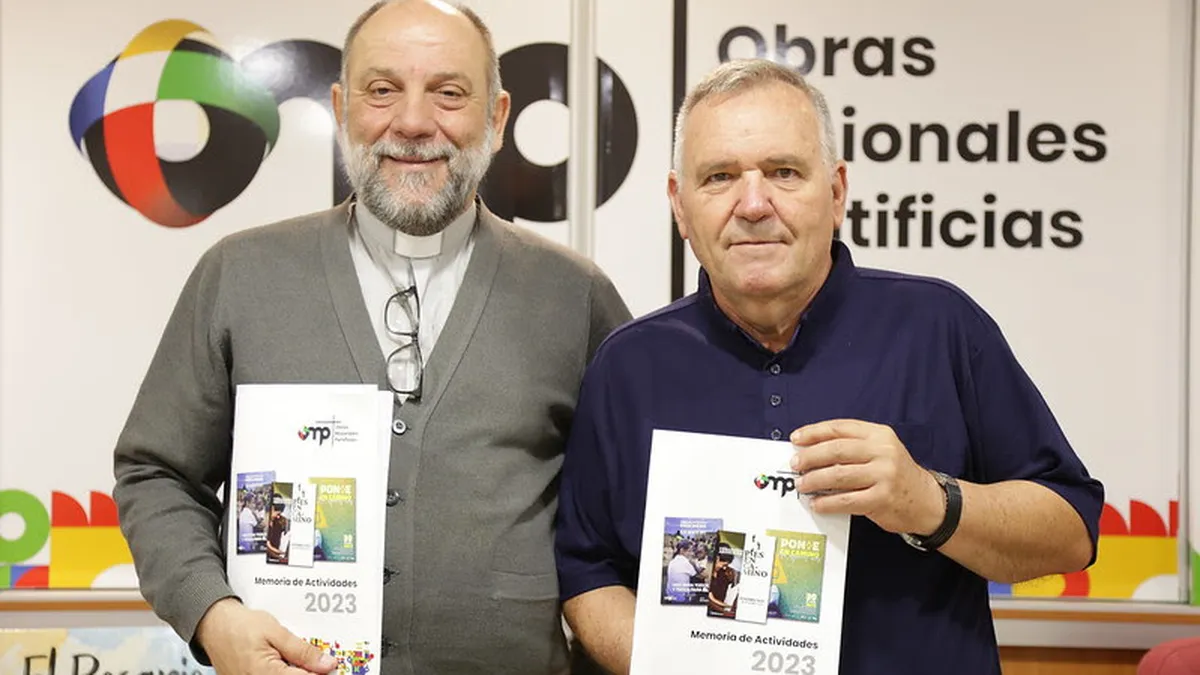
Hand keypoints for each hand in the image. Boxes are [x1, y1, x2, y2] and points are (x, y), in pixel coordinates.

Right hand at [195, 598, 336, 674]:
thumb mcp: (276, 632)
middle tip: (318, 660)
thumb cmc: (240, 625)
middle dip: (308, 671)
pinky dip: (283, 671)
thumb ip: (302, 651)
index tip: (332, 665)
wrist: (213, 624)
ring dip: (295, 670)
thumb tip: (326, 664)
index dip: (321, 672)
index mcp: (266, 674)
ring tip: (297, 657)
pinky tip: (286, 662)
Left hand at [789, 419, 943, 534]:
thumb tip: (810, 448)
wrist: (927, 500)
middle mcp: (883, 452)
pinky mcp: (882, 499)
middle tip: (795, 464)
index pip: (840, 428)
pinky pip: (846, 500)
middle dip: (810, 457)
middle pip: (836, 450)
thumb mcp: (881, 450)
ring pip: (838, 475)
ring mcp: (884, 475)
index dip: (814, 432)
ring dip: (814, 480)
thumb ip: (852, 445)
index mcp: (879, 434)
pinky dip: (827, 503)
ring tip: (802, 484)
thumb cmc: (895, 474)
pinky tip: (817, 503)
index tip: (796, 439)